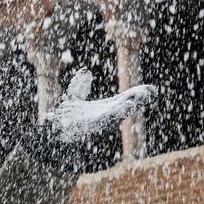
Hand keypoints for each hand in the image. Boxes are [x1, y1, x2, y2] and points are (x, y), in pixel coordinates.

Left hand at [26, 68, 157, 170]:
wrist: (51, 132)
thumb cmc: (64, 118)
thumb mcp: (73, 98)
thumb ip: (80, 85)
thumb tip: (87, 71)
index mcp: (105, 108)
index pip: (126, 99)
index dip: (138, 94)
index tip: (152, 89)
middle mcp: (105, 115)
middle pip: (126, 105)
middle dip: (139, 99)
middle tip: (152, 92)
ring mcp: (99, 121)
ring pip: (119, 113)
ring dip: (131, 105)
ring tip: (143, 97)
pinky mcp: (91, 125)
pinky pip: (106, 118)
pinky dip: (117, 112)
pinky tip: (127, 106)